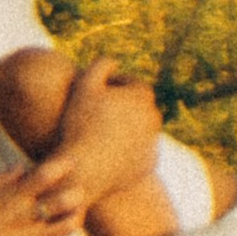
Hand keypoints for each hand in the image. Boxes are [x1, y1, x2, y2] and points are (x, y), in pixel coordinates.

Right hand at [0, 160, 87, 235]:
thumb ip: (0, 181)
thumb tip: (20, 169)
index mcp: (10, 199)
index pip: (41, 177)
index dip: (59, 167)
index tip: (69, 161)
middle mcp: (22, 218)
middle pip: (59, 203)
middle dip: (73, 195)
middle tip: (79, 191)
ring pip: (61, 229)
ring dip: (70, 221)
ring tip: (75, 217)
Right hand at [40, 53, 160, 208]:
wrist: (84, 172)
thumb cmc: (81, 125)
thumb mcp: (84, 85)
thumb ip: (101, 64)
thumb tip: (115, 63)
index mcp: (143, 96)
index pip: (131, 83)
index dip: (112, 86)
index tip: (94, 94)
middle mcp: (155, 119)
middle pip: (137, 105)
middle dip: (121, 106)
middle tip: (96, 113)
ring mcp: (154, 143)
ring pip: (139, 128)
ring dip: (124, 126)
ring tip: (99, 131)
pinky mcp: (150, 164)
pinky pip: (138, 150)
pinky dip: (127, 148)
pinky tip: (105, 150)